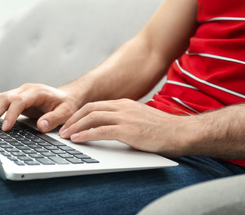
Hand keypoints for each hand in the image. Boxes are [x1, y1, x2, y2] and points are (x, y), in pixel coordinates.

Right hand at [0, 83, 80, 132]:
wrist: (67, 97)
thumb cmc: (67, 104)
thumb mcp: (66, 112)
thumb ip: (54, 118)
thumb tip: (41, 126)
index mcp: (37, 92)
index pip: (19, 101)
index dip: (11, 114)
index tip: (5, 127)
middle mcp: (25, 90)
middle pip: (5, 97)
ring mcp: (19, 94)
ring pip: (0, 99)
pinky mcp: (15, 100)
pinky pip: (1, 103)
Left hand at [59, 99, 186, 157]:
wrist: (182, 132)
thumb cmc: (162, 130)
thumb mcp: (139, 119)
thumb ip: (123, 120)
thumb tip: (108, 128)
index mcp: (124, 104)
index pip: (95, 106)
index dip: (79, 114)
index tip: (70, 123)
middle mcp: (122, 107)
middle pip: (89, 109)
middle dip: (73, 119)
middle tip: (62, 129)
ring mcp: (125, 117)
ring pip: (92, 118)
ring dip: (75, 127)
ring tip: (65, 135)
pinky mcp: (128, 130)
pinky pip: (101, 130)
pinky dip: (86, 134)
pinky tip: (77, 139)